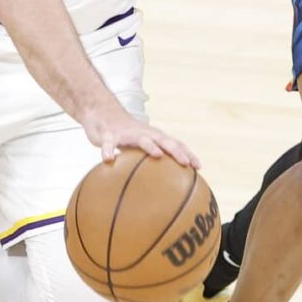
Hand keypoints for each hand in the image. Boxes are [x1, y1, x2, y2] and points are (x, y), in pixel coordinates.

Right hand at [82, 106, 198, 168]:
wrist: (103, 112)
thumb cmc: (126, 134)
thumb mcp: (141, 146)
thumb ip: (151, 162)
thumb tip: (161, 189)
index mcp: (154, 137)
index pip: (176, 144)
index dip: (188, 154)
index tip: (198, 167)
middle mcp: (145, 133)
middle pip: (165, 141)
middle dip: (177, 151)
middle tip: (186, 163)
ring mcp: (128, 133)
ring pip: (142, 139)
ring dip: (151, 146)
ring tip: (158, 155)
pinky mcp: (109, 134)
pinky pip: (108, 143)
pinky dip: (108, 150)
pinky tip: (108, 159)